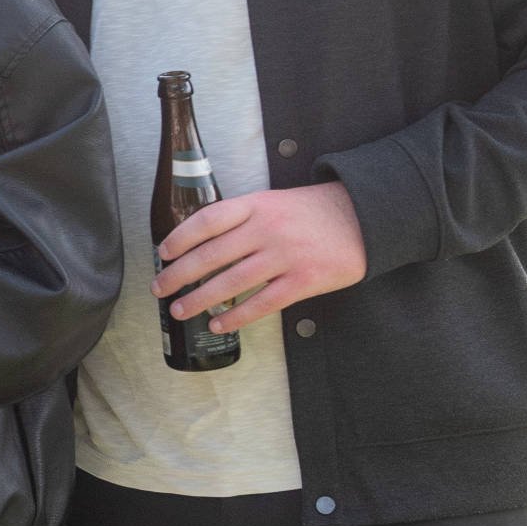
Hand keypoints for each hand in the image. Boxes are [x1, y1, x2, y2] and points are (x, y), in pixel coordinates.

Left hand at [153, 181, 366, 331]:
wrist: (365, 218)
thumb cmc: (313, 212)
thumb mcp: (274, 201)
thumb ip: (243, 219)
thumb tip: (202, 244)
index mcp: (256, 205)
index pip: (207, 220)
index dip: (180, 238)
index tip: (163, 253)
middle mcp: (267, 229)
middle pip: (212, 255)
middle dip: (180, 275)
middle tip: (160, 288)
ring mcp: (286, 256)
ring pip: (232, 282)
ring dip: (200, 299)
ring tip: (181, 310)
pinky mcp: (304, 281)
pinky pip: (262, 303)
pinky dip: (237, 317)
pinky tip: (219, 324)